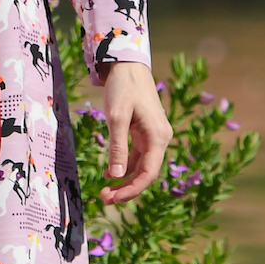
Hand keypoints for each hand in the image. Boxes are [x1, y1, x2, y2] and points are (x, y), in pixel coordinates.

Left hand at [98, 61, 170, 204]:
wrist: (128, 65)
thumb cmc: (123, 87)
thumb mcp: (117, 117)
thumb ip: (117, 146)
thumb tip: (116, 175)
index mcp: (158, 136)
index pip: (149, 173)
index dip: (132, 189)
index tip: (113, 198)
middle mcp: (160, 138)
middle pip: (146, 173)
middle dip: (127, 188)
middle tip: (104, 198)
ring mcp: (154, 136)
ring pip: (142, 166)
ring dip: (125, 179)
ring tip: (105, 191)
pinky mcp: (145, 132)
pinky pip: (137, 155)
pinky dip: (125, 166)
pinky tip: (111, 174)